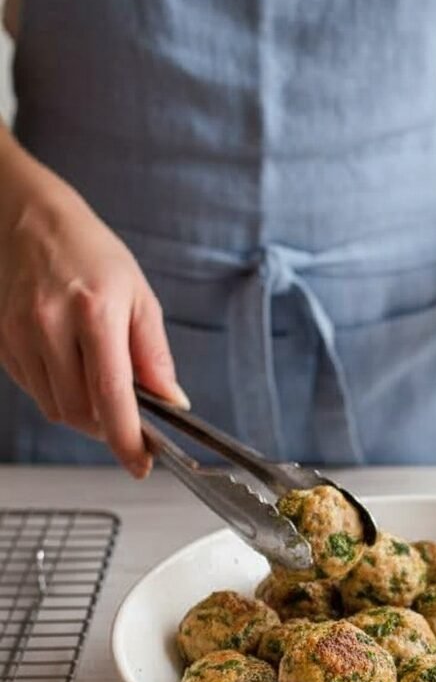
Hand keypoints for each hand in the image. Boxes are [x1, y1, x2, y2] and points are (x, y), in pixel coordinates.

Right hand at [0, 159, 186, 475]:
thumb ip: (155, 355)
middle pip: (81, 412)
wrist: (28, 219)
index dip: (127, 439)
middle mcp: (50, 324)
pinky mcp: (1, 341)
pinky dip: (58, 392)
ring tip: (98, 380)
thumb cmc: (90, 253)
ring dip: (84, 412)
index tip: (141, 463)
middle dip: (109, 426)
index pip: (111, 395)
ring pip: (55, 408)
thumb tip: (173, 403)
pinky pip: (34, 390)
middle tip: (129, 416)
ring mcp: (19, 334)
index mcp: (94, 311)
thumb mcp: (138, 296)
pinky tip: (69, 365)